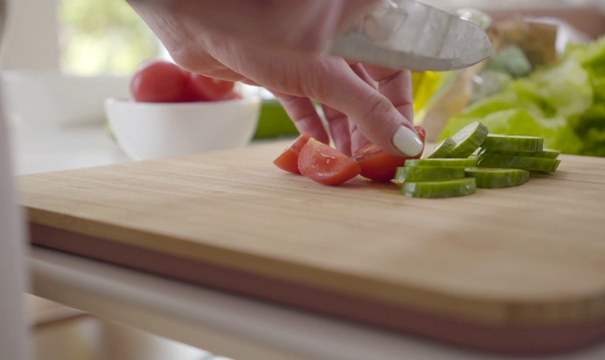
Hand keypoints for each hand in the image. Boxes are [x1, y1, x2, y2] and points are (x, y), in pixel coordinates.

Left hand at [128, 0, 423, 156]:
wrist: (197, 18)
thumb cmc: (264, 29)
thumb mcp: (324, 74)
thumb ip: (366, 109)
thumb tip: (406, 144)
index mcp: (356, 27)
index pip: (395, 70)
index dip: (400, 107)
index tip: (404, 143)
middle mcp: (335, 41)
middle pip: (364, 89)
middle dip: (369, 126)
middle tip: (372, 162)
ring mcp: (305, 56)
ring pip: (334, 98)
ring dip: (343, 131)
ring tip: (349, 162)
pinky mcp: (278, 71)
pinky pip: (303, 101)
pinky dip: (312, 123)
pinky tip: (321, 146)